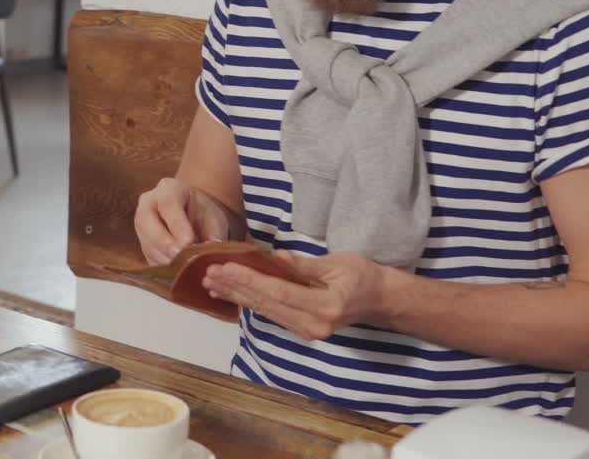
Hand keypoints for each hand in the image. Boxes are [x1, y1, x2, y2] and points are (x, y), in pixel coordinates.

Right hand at [134, 178, 241, 265]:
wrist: (192, 214)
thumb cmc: (203, 213)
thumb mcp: (212, 217)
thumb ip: (212, 232)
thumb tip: (211, 250)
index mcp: (168, 189)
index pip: (168, 204)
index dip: (177, 225)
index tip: (189, 242)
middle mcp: (148, 204)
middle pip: (147, 222)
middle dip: (164, 243)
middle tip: (180, 257)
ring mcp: (141, 224)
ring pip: (146, 242)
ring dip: (164, 258)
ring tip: (183, 268)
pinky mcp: (142, 243)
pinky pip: (148, 256)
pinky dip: (162, 266)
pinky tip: (177, 272)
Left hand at [201, 251, 391, 340]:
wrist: (380, 301)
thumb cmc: (363, 277)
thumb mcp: (338, 263)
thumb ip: (304, 265)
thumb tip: (275, 258)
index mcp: (325, 306)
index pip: (279, 292)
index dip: (249, 279)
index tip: (225, 267)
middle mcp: (314, 325)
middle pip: (266, 304)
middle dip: (235, 287)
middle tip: (208, 273)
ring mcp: (308, 331)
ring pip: (265, 311)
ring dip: (237, 296)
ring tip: (211, 283)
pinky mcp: (302, 330)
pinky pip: (271, 314)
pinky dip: (250, 302)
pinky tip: (231, 294)